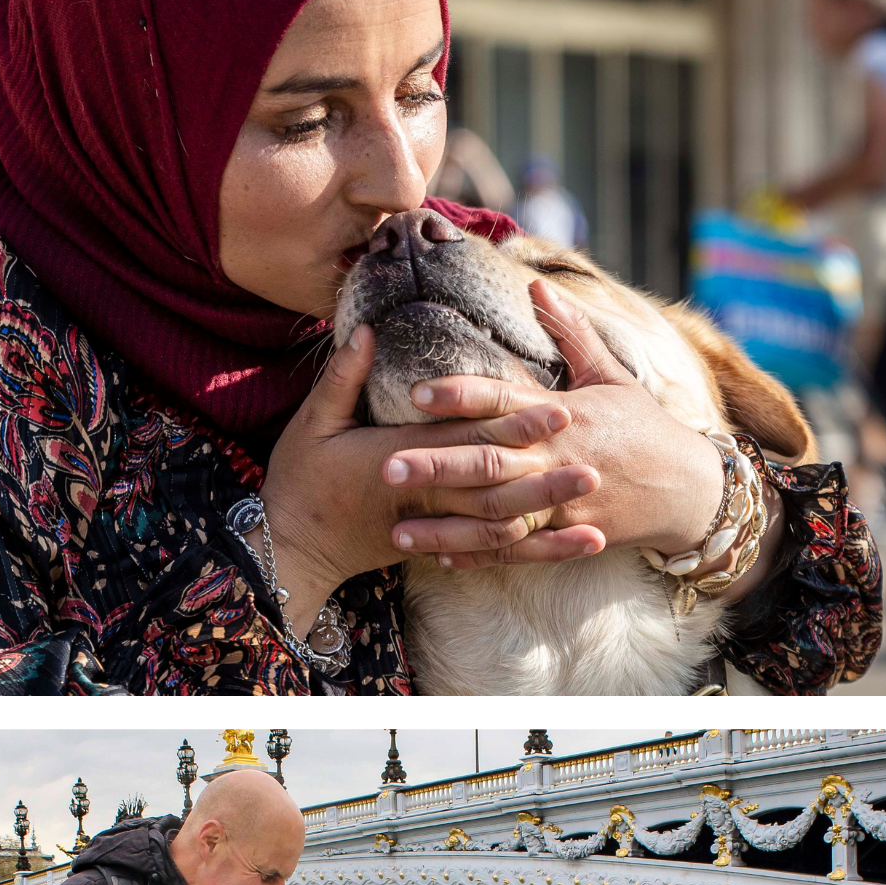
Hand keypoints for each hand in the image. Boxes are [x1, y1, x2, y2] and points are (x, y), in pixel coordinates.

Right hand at [260, 325, 605, 637]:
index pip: (466, 439)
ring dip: (550, 514)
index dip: (514, 425)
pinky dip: (537, 551)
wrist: (288, 549)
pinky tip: (574, 545)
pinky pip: (494, 554)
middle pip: (495, 486)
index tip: (560, 411)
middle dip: (546, 475)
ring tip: (594, 504)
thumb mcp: (311, 423)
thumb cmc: (298, 483)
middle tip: (597, 465)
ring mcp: (432, 527)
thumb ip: (343, 378)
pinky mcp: (436, 546)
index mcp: (399, 459)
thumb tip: (370, 330)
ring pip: (501, 524)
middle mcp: (424, 497)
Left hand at [389, 279, 780, 595]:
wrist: (690, 490)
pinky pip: (516, 550)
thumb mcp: (612, 374)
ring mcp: (563, 504)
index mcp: (564, 414)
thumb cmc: (645, 426)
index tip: (417, 392)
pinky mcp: (567, 537)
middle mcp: (559, 459)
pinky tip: (437, 559)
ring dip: (446, 524)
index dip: (461, 395)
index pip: (505, 400)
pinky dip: (477, 556)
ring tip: (398, 527)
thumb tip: (535, 282)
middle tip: (387, 465)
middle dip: (438, 465)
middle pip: (490, 462)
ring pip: (496, 516)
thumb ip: (570, 331)